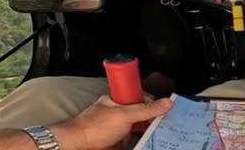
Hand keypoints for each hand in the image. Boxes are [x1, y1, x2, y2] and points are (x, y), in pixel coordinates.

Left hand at [53, 95, 172, 149]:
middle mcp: (117, 115)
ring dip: (147, 133)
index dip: (152, 104)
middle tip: (165, 126)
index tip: (164, 112)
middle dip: (152, 120)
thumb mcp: (124, 115)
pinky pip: (132, 142)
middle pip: (140, 115)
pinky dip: (140, 143)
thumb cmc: (93, 128)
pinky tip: (148, 143)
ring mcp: (116, 130)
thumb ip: (146, 109)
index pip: (140, 98)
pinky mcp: (116, 143)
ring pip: (137, 130)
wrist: (77, 147)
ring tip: (161, 135)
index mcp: (116, 101)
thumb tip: (168, 102)